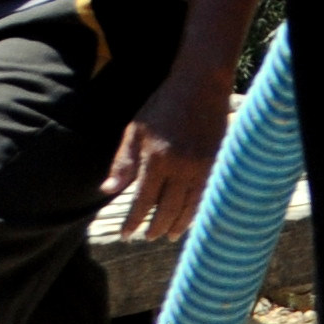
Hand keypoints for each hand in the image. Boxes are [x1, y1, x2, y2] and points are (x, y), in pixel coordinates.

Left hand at [102, 60, 236, 241]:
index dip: (134, 221)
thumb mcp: (134, 132)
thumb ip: (123, 163)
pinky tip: (191, 217)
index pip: (142, 201)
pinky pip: (207, 195)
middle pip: (167, 209)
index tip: (127, 234)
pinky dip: (198, 210)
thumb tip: (107, 192)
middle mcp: (180, 167)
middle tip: (148, 237)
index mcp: (155, 159)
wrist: (199, 87)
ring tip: (169, 235)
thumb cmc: (162, 107)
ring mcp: (201, 166)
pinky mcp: (217, 163)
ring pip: (190, 206)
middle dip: (156, 227)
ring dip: (179, 224)